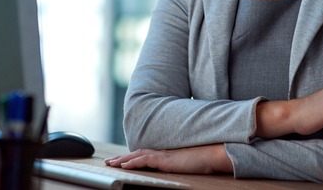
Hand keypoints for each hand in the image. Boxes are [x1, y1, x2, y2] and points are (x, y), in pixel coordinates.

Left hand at [104, 144, 232, 174]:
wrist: (214, 154)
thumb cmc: (204, 160)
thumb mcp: (186, 165)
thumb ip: (177, 165)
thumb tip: (174, 168)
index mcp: (166, 155)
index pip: (144, 154)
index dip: (131, 157)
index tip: (120, 160)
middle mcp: (162, 153)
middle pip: (137, 153)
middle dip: (122, 158)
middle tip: (109, 161)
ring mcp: (163, 155)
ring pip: (137, 156)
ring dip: (123, 159)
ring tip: (111, 164)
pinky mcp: (165, 160)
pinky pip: (145, 160)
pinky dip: (133, 162)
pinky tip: (124, 166)